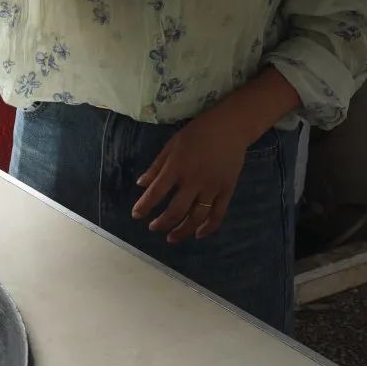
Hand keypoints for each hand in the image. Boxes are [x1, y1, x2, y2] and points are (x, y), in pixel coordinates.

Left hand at [131, 104, 252, 243]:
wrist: (230, 127)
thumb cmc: (197, 133)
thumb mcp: (171, 145)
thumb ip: (156, 166)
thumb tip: (141, 185)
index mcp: (177, 167)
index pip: (156, 192)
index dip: (144, 206)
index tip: (136, 215)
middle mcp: (194, 180)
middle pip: (176, 210)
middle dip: (162, 223)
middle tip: (153, 228)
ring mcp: (212, 187)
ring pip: (196, 217)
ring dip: (182, 231)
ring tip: (171, 238)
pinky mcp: (227, 190)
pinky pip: (218, 214)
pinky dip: (208, 228)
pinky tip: (197, 234)